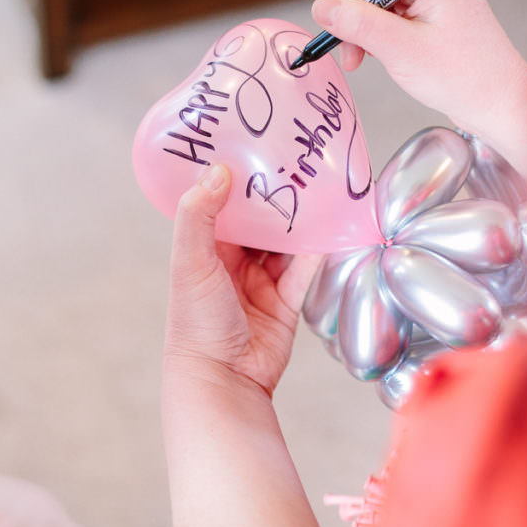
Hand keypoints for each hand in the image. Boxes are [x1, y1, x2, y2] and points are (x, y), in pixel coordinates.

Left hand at [165, 164, 320, 395]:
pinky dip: (321, 248)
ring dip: (302, 218)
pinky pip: (307, 268)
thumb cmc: (196, 324)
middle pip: (261, 219)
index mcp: (206, 247)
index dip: (238, 176)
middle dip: (278, 194)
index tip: (256, 144)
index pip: (223, 202)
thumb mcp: (191, 262)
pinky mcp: (287, 301)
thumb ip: (199, 217)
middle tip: (299, 159)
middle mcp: (234, 261)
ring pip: (287, 240)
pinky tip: (335, 224)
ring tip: (322, 185)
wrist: (223, 381)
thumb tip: (218, 170)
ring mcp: (262, 281)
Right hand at [312, 0, 526, 185]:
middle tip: (349, 46)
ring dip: (360, 26)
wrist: (497, 104)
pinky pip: (385, 12)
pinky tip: (373, 56)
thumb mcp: (402, 49)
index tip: (345, 17)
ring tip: (359, 59)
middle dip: (353, 8)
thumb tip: (321, 6)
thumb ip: (359, 24)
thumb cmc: (464, 76)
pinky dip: (372, 34)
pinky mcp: (425, 14)